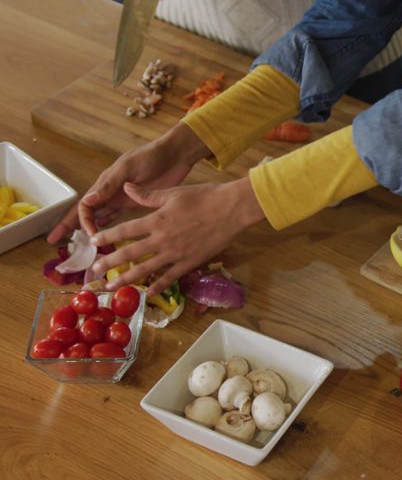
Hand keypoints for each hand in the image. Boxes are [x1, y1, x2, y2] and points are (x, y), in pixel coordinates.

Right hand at [47, 123, 209, 243]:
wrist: (175, 155)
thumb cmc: (150, 156)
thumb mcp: (128, 167)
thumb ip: (110, 184)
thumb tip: (88, 200)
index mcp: (105, 183)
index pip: (85, 206)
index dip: (82, 221)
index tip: (90, 235)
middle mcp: (110, 193)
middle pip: (86, 213)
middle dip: (70, 226)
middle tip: (54, 241)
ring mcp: (123, 199)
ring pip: (100, 217)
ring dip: (91, 230)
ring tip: (82, 246)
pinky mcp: (137, 204)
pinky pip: (118, 218)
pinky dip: (110, 229)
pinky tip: (107, 239)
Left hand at [88, 178, 264, 295]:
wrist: (231, 209)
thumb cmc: (204, 196)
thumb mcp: (173, 192)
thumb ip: (147, 195)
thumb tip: (126, 188)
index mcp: (156, 220)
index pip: (124, 231)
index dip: (105, 237)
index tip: (92, 243)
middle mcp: (162, 239)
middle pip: (129, 253)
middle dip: (109, 263)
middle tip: (94, 271)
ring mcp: (176, 253)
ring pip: (146, 269)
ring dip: (126, 279)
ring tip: (112, 286)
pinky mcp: (190, 262)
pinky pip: (170, 277)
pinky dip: (157, 285)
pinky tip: (147, 291)